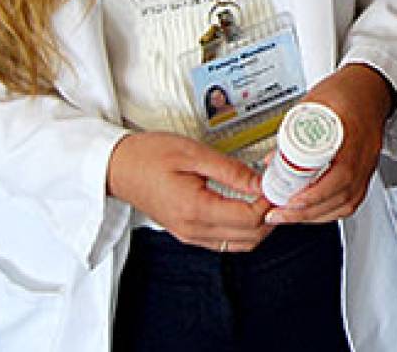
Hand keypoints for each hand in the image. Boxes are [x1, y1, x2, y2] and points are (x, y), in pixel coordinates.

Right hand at [106, 131, 272, 250]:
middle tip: (278, 191)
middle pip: (250, 237)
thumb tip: (261, 182)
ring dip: (260, 225)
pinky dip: (244, 228)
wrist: (117, 168)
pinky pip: (226, 241)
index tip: (277, 183)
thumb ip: (231, 170)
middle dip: (270, 215)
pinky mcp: (189, 233)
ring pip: (241, 244)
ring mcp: (191, 235)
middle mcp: (194, 230)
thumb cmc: (148, 156)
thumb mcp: (193, 153)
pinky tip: (248, 206)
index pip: (248, 218)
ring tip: (266, 197)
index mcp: (195, 210)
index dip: (270, 202)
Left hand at [263, 63, 394, 223]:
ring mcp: (367, 165)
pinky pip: (352, 201)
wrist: (372, 87)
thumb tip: (273, 160)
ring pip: (347, 202)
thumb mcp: (313, 102)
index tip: (290, 200)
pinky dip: (329, 211)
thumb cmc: (346, 90)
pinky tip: (312, 211)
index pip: (340, 172)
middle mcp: (364, 154)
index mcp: (352, 134)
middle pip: (342, 195)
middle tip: (279, 212)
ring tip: (290, 215)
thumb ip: (294, 130)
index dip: (315, 192)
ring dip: (316, 215)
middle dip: (306, 211)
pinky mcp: (365, 172)